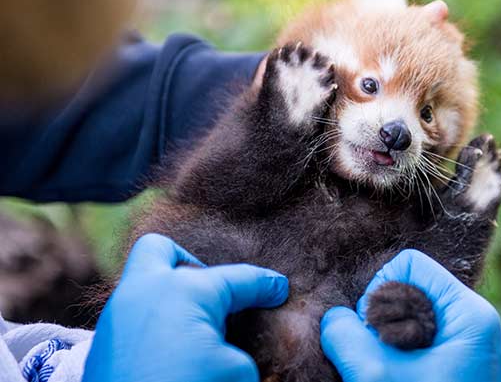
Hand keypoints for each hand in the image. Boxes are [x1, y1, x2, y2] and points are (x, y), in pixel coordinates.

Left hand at [83, 234, 288, 381]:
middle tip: (213, 295)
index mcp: (184, 290)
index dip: (266, 284)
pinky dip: (156, 323)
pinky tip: (174, 350)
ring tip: (197, 327)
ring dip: (171, 297)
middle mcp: (146, 291)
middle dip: (190, 262)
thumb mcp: (235, 371)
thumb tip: (224, 347)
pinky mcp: (103, 344)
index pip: (238, 279)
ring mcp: (117, 316)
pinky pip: (134, 316)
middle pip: (163, 249)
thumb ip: (237, 347)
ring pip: (144, 284)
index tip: (279, 289)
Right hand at [320, 250, 500, 381]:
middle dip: (385, 321)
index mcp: (474, 319)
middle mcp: (487, 332)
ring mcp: (484, 357)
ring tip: (385, 374)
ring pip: (425, 322)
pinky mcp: (476, 376)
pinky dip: (409, 358)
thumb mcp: (373, 377)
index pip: (411, 266)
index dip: (378, 293)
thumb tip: (336, 318)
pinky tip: (398, 379)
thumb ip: (345, 334)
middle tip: (375, 359)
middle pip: (419, 292)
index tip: (370, 334)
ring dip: (394, 342)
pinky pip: (436, 346)